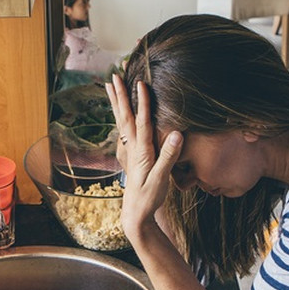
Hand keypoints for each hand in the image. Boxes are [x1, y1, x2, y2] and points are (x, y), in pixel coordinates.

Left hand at [105, 74, 182, 243]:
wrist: (136, 214)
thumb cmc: (149, 197)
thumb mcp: (161, 179)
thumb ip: (169, 156)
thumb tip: (178, 133)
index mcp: (142, 151)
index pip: (141, 122)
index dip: (142, 102)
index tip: (140, 83)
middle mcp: (133, 147)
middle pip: (125, 116)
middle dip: (121, 95)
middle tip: (115, 75)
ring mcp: (130, 150)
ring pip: (121, 120)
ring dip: (116, 102)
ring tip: (110, 85)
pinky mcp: (131, 154)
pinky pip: (124, 129)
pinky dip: (120, 115)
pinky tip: (118, 110)